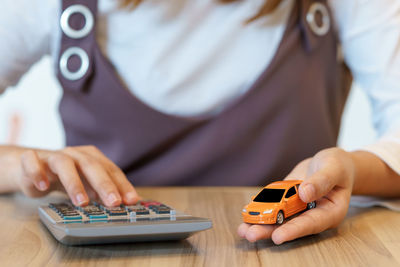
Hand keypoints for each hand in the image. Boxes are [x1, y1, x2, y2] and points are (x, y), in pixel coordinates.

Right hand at [16, 145, 138, 206]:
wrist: (32, 168)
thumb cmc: (66, 177)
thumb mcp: (86, 184)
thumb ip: (102, 191)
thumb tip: (125, 204)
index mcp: (92, 157)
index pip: (111, 170)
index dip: (122, 185)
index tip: (132, 201)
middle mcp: (75, 154)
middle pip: (91, 166)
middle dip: (104, 185)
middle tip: (114, 202)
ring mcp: (53, 156)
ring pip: (64, 164)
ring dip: (74, 183)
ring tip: (82, 202)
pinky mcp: (31, 160)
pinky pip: (33, 163)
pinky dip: (38, 173)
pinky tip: (44, 187)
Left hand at [238, 147, 354, 243]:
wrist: (332, 163)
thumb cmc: (338, 166)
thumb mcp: (334, 169)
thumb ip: (322, 181)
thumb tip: (305, 193)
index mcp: (329, 212)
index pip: (310, 224)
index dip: (293, 231)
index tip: (277, 236)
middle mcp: (312, 214)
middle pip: (290, 226)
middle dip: (269, 231)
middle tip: (251, 235)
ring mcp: (298, 208)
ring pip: (278, 219)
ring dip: (261, 224)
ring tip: (242, 230)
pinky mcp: (287, 200)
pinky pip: (273, 205)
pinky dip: (260, 209)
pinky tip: (246, 213)